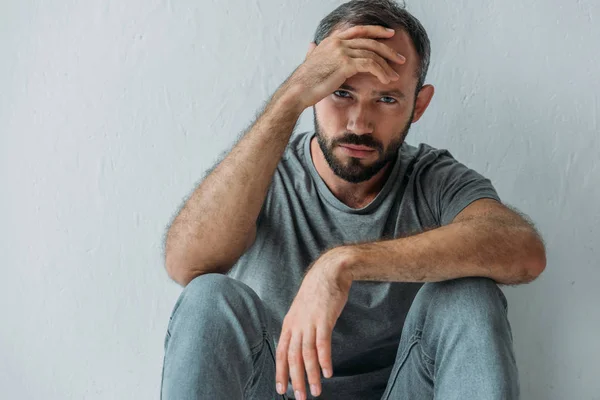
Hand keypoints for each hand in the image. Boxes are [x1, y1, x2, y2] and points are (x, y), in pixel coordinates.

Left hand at [275, 249, 353, 399]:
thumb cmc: (317, 292)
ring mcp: (309, 322)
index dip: (280, 372)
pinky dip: (324, 359)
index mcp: (289, 324)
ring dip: (311, 375)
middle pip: (292, 357)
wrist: (329, 272)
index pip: (281, 352)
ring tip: (315, 391)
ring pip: (307, 354)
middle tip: (299, 398)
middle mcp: (296, 325)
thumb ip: (300, 327)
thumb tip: (299, 345)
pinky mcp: (324, 319)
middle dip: (295, 380)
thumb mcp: (301, 310)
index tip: (281, 389)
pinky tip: (327, 373)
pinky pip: (322, 344)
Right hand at [286, 25, 406, 109]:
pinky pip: (370, 65)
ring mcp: (342, 51)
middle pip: (370, 41)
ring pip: (372, 54)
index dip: (376, 31)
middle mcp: (338, 42)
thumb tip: (311, 46)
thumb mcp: (309, 60)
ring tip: (395, 75)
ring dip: (387, 66)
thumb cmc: (304, 81)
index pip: (359, 30)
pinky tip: (385, 80)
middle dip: (388, 50)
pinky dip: (381, 72)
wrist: (297, 90)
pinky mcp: (345, 64)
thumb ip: (313, 51)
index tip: (389, 34)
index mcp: (332, 40)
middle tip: (400, 59)